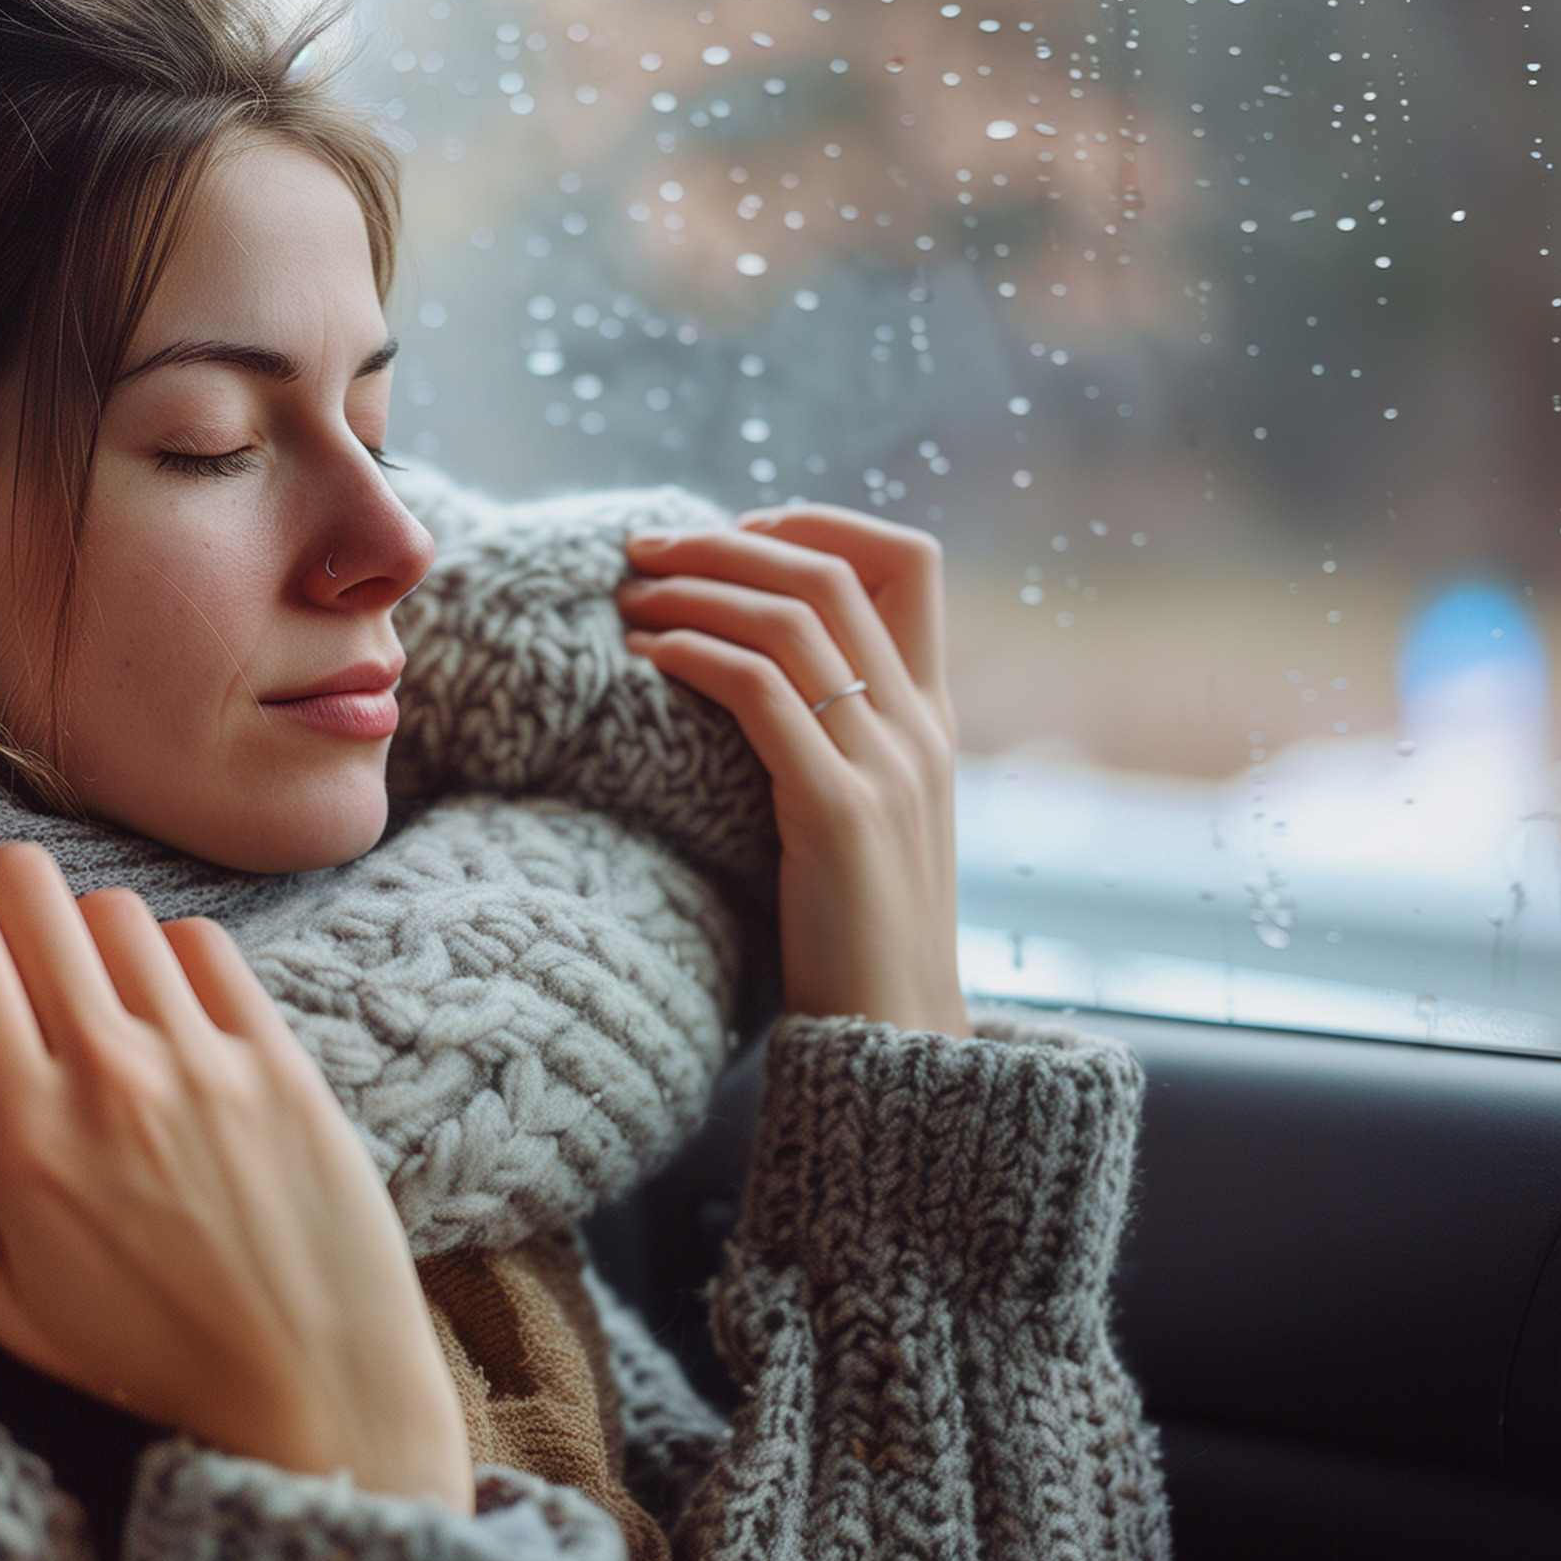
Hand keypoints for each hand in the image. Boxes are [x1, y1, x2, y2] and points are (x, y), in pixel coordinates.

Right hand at [0, 842, 474, 1512]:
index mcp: (25, 1134)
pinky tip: (149, 993)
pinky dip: (161, 947)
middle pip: (25, 886)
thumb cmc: (153, 1358)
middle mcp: (110, 1074)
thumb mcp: (10, 1310)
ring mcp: (202, 1056)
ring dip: (70, 917)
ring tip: (61, 963)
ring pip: (112, 906)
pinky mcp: (277, 1055)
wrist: (318, 1386)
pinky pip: (202, 943)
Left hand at [613, 505, 970, 1037]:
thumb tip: (752, 682)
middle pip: (831, 573)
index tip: (740, 534)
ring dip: (695, 590)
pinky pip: (758, 691)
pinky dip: (693, 654)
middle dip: (727, 543)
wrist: (895, 1035)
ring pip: (790, 619)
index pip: (912, 564)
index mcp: (932, 718)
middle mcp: (918, 727)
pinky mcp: (837, 810)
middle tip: (644, 548)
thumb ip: (836, 743)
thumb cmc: (857, 933)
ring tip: (628, 599)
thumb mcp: (866, 818)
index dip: (823, 525)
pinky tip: (645, 658)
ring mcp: (885, 765)